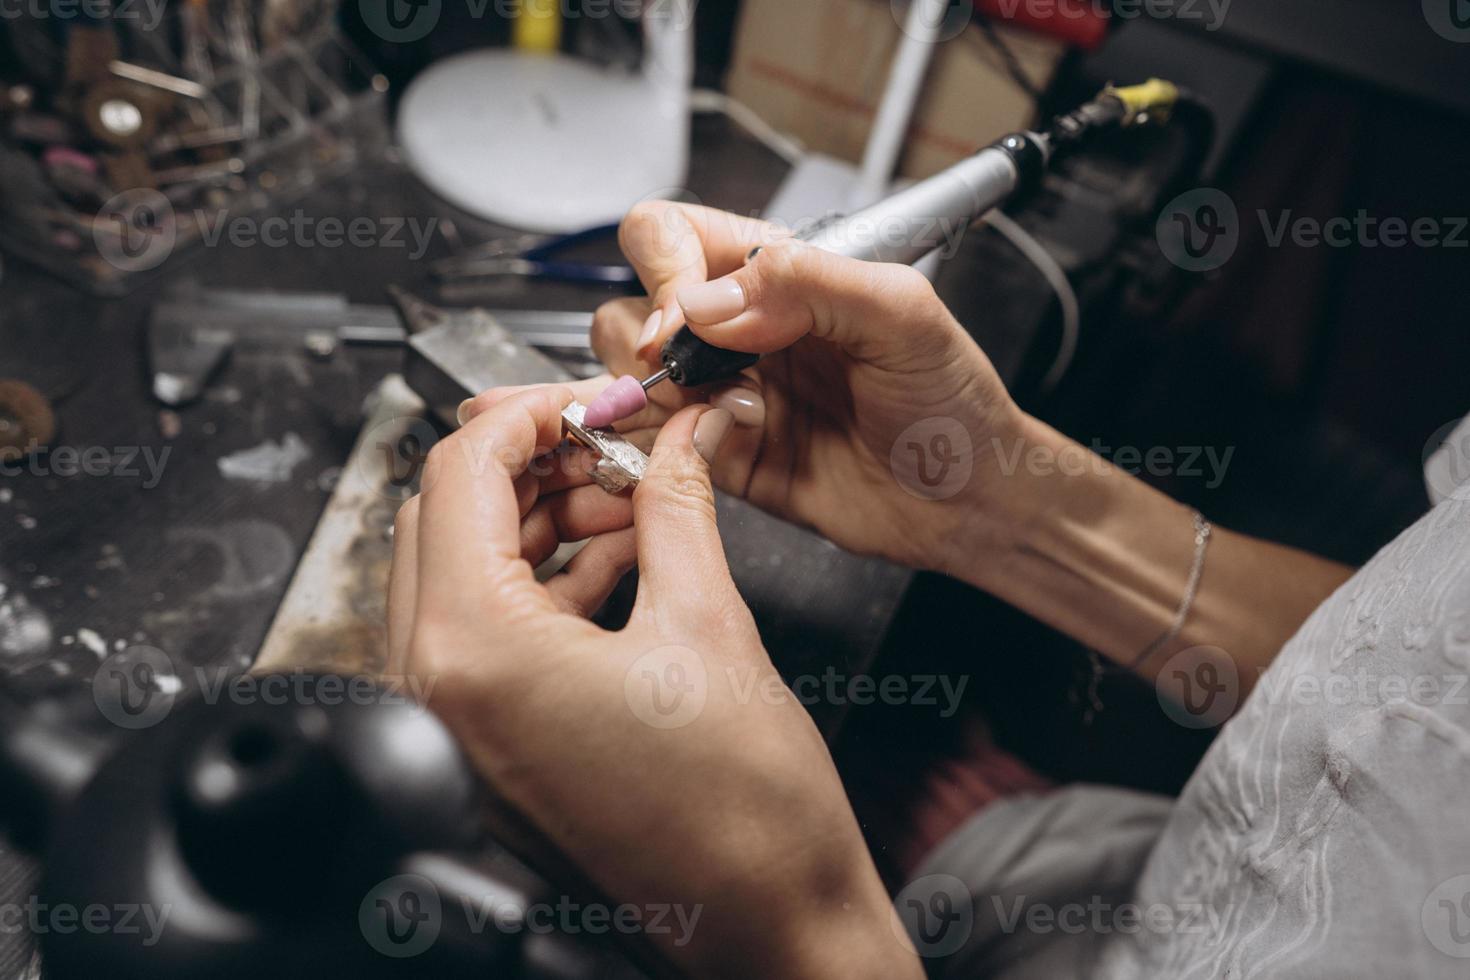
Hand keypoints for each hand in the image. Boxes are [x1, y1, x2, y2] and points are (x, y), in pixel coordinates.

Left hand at [390, 386, 921, 979]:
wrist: (770, 926)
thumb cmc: (745, 817)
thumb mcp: (709, 624)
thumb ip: (679, 505)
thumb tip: (680, 435)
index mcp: (476, 651)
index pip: (461, 474)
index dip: (530, 412)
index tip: (591, 395)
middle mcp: (444, 690)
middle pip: (449, 516)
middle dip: (533, 461)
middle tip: (615, 438)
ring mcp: (461, 724)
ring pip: (469, 570)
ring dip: (543, 518)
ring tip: (632, 494)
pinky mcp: (492, 744)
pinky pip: (494, 630)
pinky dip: (548, 580)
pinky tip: (624, 553)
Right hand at [591, 201, 1028, 578]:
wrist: (968, 499)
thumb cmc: (954, 400)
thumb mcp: (902, 313)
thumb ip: (807, 283)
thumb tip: (707, 302)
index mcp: (777, 273)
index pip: (673, 235)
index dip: (665, 271)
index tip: (690, 318)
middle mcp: (739, 328)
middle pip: (633, 304)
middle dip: (650, 340)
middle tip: (699, 375)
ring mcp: (723, 394)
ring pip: (629, 375)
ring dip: (657, 395)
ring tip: (731, 416)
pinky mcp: (720, 457)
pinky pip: (652, 445)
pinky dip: (660, 446)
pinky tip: (722, 446)